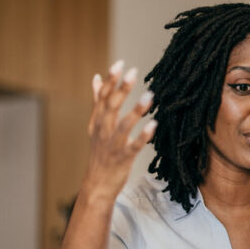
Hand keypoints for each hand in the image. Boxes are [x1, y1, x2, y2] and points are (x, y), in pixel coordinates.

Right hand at [81, 60, 155, 202]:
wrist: (97, 184)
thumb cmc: (100, 152)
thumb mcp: (95, 126)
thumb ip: (97, 102)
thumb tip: (96, 78)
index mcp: (98, 121)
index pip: (103, 97)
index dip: (111, 80)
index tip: (120, 64)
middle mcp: (103, 131)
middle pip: (111, 107)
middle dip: (122, 89)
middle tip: (133, 72)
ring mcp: (113, 145)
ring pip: (124, 125)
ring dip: (136, 110)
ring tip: (150, 95)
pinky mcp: (123, 159)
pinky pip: (134, 146)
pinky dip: (143, 136)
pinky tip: (154, 125)